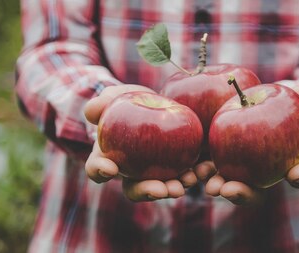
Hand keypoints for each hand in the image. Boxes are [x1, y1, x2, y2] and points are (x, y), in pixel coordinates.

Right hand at [83, 85, 197, 200]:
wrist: (153, 103)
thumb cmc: (127, 103)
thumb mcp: (113, 98)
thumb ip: (101, 103)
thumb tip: (92, 109)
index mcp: (108, 159)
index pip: (98, 169)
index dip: (100, 171)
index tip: (109, 168)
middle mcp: (131, 173)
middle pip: (136, 188)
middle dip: (148, 191)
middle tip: (161, 189)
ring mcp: (156, 173)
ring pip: (164, 187)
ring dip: (175, 187)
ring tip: (187, 182)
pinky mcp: (180, 166)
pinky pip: (188, 174)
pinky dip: (198, 173)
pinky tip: (206, 169)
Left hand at [196, 85, 298, 204]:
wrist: (244, 103)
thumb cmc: (270, 102)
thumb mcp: (283, 95)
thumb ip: (295, 94)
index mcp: (285, 163)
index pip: (298, 174)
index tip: (297, 173)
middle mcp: (261, 175)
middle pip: (255, 192)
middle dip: (244, 194)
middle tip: (231, 189)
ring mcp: (237, 173)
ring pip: (230, 187)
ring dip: (221, 188)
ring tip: (212, 187)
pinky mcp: (215, 165)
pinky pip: (208, 174)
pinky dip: (201, 176)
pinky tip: (192, 173)